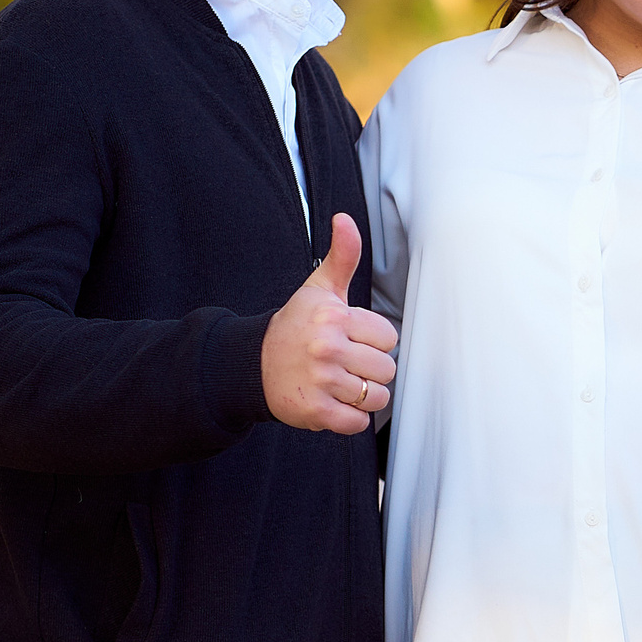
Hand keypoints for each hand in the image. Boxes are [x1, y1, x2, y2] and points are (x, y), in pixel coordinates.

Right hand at [262, 213, 397, 433]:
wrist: (252, 365)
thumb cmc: (295, 326)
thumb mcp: (318, 288)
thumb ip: (342, 256)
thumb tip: (345, 219)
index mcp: (334, 318)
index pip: (388, 337)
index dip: (373, 340)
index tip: (350, 338)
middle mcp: (327, 348)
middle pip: (386, 368)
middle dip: (369, 369)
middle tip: (343, 363)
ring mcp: (321, 381)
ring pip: (376, 396)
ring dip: (362, 395)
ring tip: (339, 383)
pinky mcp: (315, 412)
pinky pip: (357, 422)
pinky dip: (350, 418)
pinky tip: (332, 402)